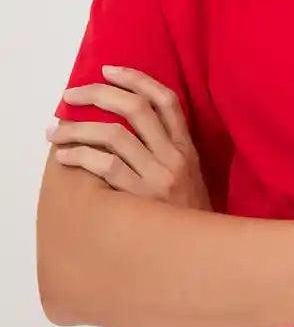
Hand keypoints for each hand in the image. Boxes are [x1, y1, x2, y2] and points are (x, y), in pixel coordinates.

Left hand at [46, 65, 210, 209]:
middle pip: (136, 108)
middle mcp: (174, 156)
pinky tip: (65, 157)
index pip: (166, 100)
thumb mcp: (190, 178)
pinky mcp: (141, 198)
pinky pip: (105, 167)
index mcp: (187, 148)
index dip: (136, 78)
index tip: (109, 69)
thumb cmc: (189, 218)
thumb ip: (168, 152)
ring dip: (78, 128)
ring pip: (114, 135)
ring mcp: (158, 176)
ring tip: (56, 130)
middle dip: (98, 94)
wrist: (204, 256)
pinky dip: (80, 156)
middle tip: (71, 95)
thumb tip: (126, 129)